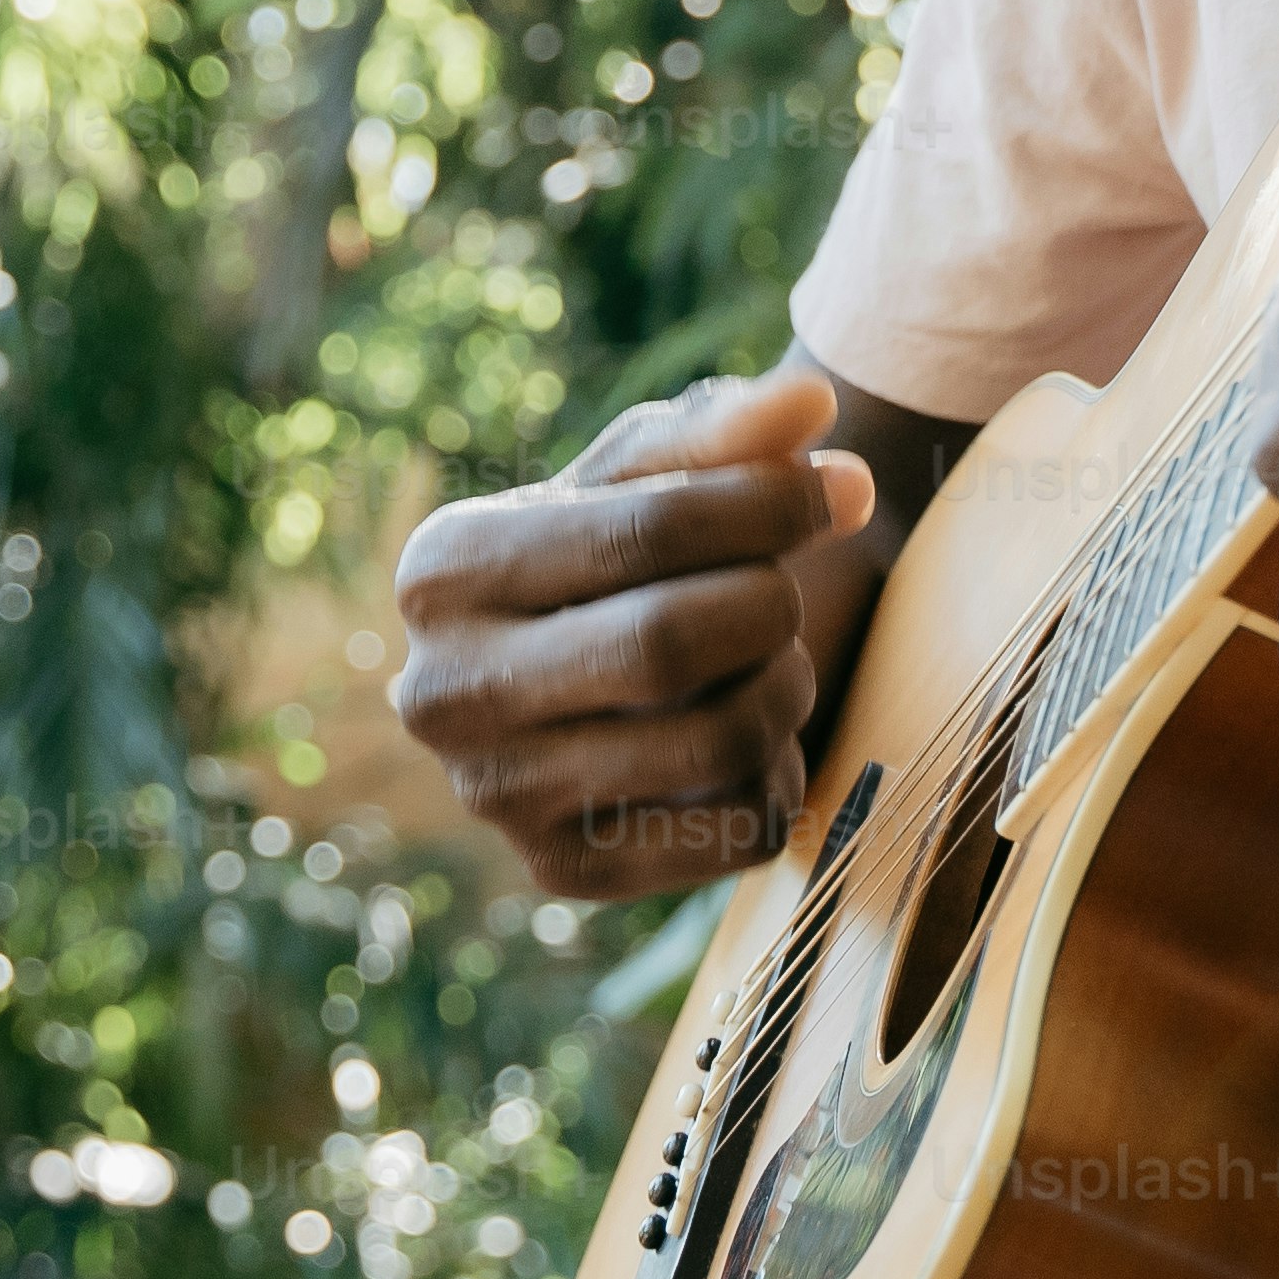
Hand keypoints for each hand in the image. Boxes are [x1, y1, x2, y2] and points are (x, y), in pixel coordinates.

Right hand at [390, 369, 885, 899]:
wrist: (578, 678)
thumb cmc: (618, 552)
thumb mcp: (648, 476)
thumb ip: (726, 433)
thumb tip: (812, 405)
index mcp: (444, 569)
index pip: (644, 531)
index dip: (770, 505)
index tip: (834, 492)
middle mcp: (444, 693)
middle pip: (670, 644)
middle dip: (769, 604)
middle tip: (786, 588)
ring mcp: (498, 797)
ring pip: (718, 743)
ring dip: (787, 686)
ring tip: (773, 657)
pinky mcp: (567, 873)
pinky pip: (738, 828)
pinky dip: (778, 772)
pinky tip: (746, 737)